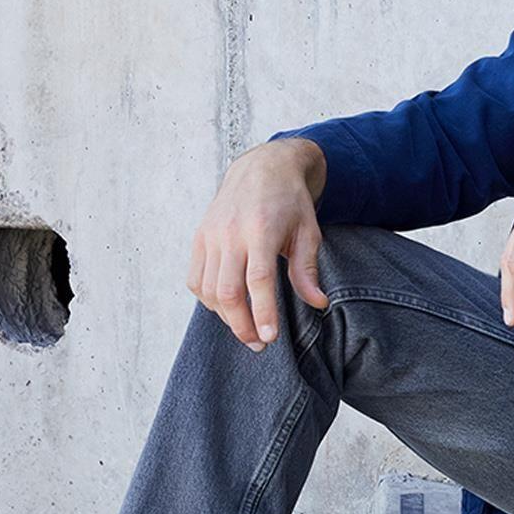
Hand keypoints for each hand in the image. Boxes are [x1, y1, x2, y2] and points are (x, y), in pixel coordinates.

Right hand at [186, 141, 329, 349]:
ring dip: (225, 317)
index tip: (270, 338)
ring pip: (208, 289)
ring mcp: (211, 235)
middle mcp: (231, 233)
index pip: (258, 280)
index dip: (263, 313)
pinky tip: (227, 308)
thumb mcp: (308, 231)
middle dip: (241, 325)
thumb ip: (307, 269)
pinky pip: (196, 279)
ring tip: (246, 329)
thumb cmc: (289, 202)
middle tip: (259, 345)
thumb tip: (318, 303)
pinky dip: (208, 300)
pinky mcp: (199, 238)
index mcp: (262, 229)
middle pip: (228, 291)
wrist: (261, 168)